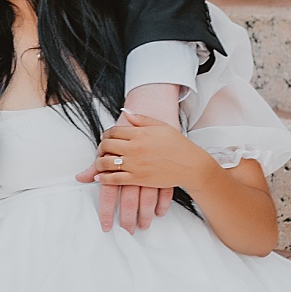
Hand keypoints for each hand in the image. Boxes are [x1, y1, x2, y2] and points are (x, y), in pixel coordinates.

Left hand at [80, 84, 180, 230]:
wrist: (191, 165)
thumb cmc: (179, 145)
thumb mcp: (162, 126)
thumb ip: (142, 119)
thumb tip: (125, 112)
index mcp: (140, 134)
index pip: (113, 131)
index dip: (106, 134)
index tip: (106, 137)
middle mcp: (135, 148)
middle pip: (106, 145)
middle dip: (100, 147)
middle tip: (102, 150)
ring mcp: (135, 164)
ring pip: (106, 162)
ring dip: (99, 163)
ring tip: (100, 163)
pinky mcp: (137, 178)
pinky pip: (113, 179)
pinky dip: (103, 178)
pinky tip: (100, 177)